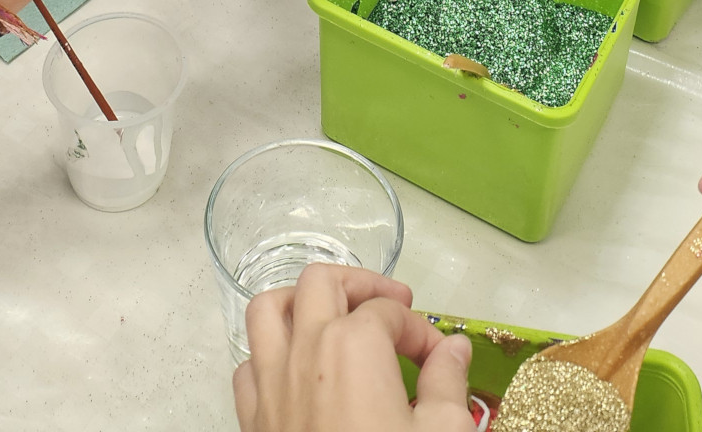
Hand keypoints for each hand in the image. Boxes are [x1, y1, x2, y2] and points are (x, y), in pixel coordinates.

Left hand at [233, 267, 473, 431]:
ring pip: (268, 310)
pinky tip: (297, 373)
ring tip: (333, 316)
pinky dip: (269, 355)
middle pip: (321, 283)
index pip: (390, 312)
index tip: (440, 359)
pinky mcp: (253, 421)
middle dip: (361, 286)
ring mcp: (270, 385)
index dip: (422, 330)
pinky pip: (248, 366)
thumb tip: (453, 350)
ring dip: (301, 302)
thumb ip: (448, 383)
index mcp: (353, 345)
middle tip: (394, 307)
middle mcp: (304, 351)